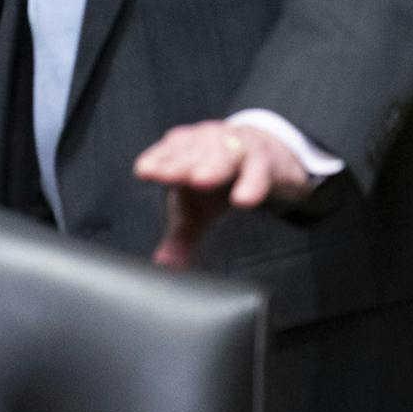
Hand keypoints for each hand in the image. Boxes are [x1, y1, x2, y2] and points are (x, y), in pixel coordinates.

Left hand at [133, 120, 311, 270]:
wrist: (268, 157)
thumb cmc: (220, 182)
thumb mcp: (199, 210)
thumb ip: (180, 238)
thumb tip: (163, 265)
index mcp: (185, 151)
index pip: (167, 153)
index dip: (156, 160)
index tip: (144, 171)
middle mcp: (208, 145)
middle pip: (191, 153)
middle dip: (178, 163)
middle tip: (164, 174)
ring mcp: (237, 149)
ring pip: (223, 155)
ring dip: (212, 166)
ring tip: (200, 180)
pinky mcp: (264, 162)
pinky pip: (258, 171)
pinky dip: (252, 183)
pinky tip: (244, 198)